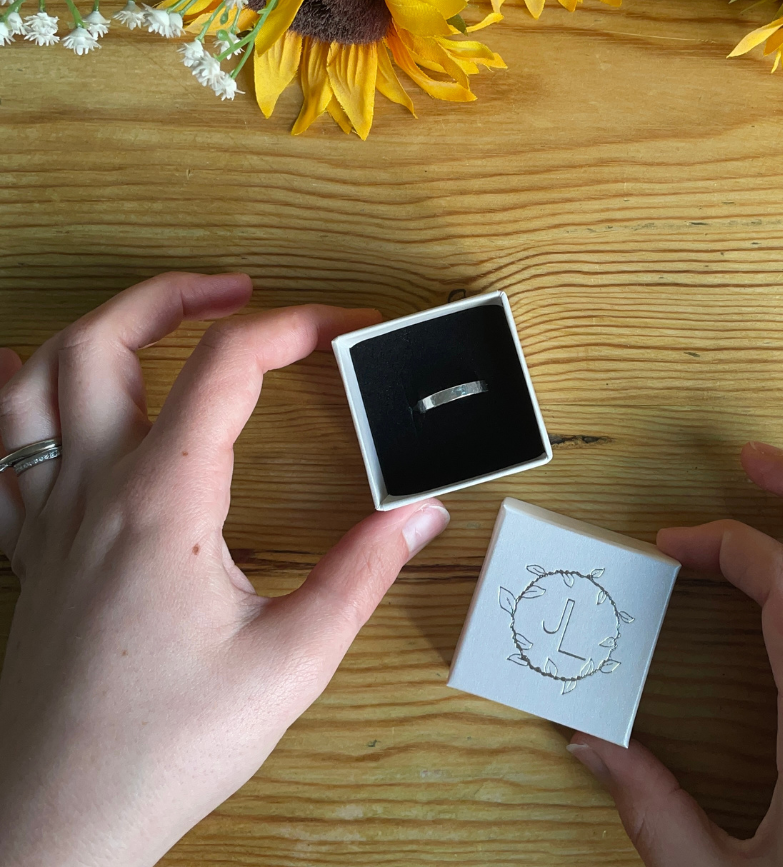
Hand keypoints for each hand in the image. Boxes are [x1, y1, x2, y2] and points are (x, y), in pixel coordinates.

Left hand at [0, 272, 450, 866]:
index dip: (292, 325)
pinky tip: (29, 386)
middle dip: (174, 294)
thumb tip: (418, 513)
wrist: (56, 825)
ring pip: (33, 381)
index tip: (345, 326)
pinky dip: (11, 398)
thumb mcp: (291, 662)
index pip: (226, 367)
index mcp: (164, 503)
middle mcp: (94, 491)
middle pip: (104, 342)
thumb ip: (362, 576)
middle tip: (238, 292)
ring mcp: (50, 518)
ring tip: (150, 321)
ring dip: (93, 329)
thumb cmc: (162, 747)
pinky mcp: (31, 551)